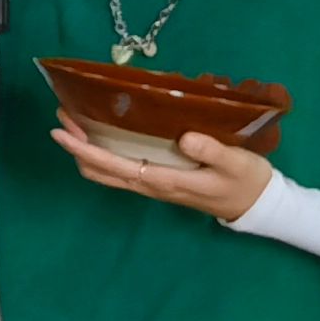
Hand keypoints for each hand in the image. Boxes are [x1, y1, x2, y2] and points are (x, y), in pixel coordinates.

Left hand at [50, 110, 271, 221]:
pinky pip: (120, 169)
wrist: (257, 204)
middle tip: (62, 116)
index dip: (84, 149)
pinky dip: (102, 152)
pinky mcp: (157, 180)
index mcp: (163, 180)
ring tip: (74, 121)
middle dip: (76, 146)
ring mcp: (152, 184)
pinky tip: (102, 133)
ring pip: (107, 172)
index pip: (113, 166)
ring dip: (86, 148)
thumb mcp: (235, 164)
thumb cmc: (245, 181)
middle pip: (100, 171)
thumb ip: (211, 151)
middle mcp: (150, 184)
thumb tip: (184, 138)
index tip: (62, 132)